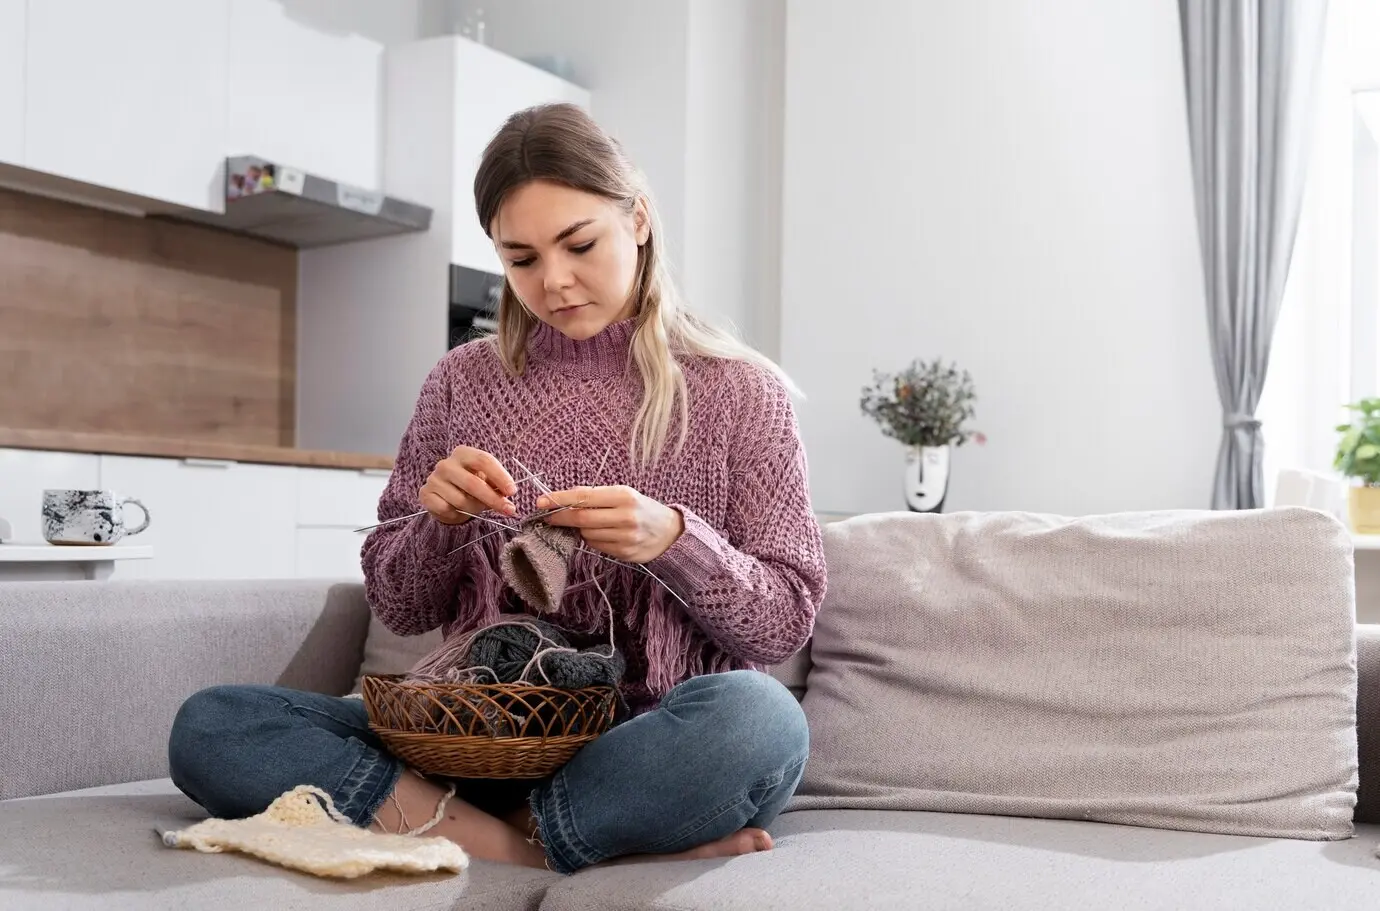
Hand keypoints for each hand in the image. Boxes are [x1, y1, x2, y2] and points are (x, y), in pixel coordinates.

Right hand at [420, 446, 517, 524]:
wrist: (445, 499)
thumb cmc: (470, 487)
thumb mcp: (485, 480)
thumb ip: (496, 485)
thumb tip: (508, 495)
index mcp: (463, 454)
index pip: (483, 460)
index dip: (500, 476)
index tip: (512, 492)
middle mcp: (446, 464)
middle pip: (473, 483)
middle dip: (493, 499)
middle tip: (508, 510)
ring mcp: (434, 479)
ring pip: (461, 500)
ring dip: (474, 509)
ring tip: (477, 508)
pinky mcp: (425, 494)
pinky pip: (446, 509)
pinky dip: (457, 514)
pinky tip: (458, 511)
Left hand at [537, 486, 683, 562]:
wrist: (670, 532)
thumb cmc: (642, 509)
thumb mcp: (624, 494)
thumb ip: (596, 496)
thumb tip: (564, 498)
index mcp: (624, 496)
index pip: (583, 497)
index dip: (559, 499)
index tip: (541, 501)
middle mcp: (626, 517)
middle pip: (581, 519)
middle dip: (560, 518)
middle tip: (547, 517)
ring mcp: (626, 538)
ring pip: (587, 535)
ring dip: (579, 530)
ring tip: (587, 524)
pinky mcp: (625, 553)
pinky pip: (597, 547)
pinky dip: (592, 540)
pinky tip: (601, 534)